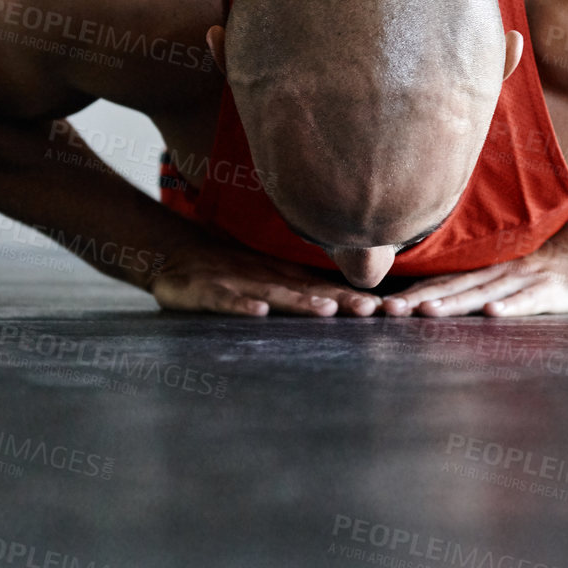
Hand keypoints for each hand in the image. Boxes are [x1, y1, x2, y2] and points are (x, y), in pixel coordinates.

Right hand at [149, 236, 380, 316]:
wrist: (176, 255)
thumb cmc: (230, 273)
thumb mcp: (270, 280)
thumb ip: (305, 291)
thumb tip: (354, 301)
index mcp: (285, 280)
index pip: (327, 290)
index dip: (356, 298)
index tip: (391, 309)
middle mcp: (268, 280)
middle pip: (309, 291)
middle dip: (341, 301)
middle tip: (371, 310)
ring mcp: (237, 284)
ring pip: (274, 294)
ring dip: (301, 303)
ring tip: (327, 311)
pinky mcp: (205, 291)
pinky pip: (225, 300)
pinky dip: (242, 305)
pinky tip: (259, 312)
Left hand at [379, 237, 567, 317]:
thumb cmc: (538, 272)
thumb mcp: (500, 275)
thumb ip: (469, 284)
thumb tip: (426, 299)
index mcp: (481, 273)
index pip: (440, 283)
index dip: (410, 293)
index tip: (380, 307)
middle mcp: (495, 275)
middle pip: (452, 288)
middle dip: (419, 300)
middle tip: (389, 311)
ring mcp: (521, 282)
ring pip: (483, 293)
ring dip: (455, 303)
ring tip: (428, 313)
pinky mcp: (549, 293)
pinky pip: (527, 301)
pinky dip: (510, 307)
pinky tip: (493, 314)